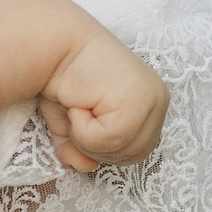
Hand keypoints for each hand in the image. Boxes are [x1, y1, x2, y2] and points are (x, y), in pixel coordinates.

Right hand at [42, 29, 168, 172]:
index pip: (137, 152)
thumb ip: (82, 151)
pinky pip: (110, 139)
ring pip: (121, 151)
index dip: (104, 147)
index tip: (84, 118)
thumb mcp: (73, 126)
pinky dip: (84, 129)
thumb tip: (86, 167)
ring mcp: (153, 99)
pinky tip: (80, 101)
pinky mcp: (139, 99)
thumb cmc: (64, 80)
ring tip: (79, 104)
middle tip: (79, 112)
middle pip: (134, 156)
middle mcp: (158, 101)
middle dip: (97, 146)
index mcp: (151, 105)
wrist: (53, 45)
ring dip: (88, 137)